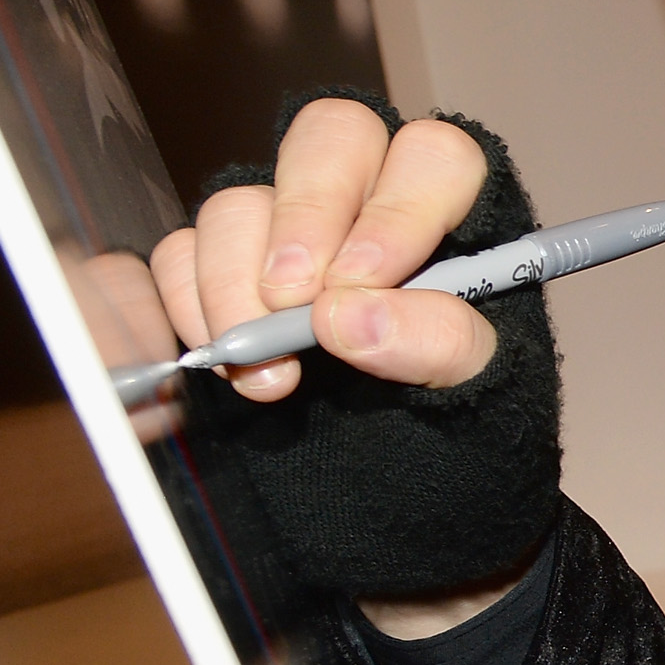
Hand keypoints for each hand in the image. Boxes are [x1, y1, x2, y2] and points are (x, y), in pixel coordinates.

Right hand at [152, 92, 565, 608]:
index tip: (363, 282)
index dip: (395, 207)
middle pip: (328, 140)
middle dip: (303, 218)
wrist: (408, 525)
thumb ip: (440, 345)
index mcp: (462, 219)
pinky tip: (220, 366)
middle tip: (293, 306)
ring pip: (241, 201)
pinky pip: (179, 255)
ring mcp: (290, 239)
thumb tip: (350, 313)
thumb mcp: (486, 401)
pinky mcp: (222, 283)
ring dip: (238, 283)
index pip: (432, 157)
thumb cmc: (466, 446)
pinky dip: (185, 304)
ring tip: (273, 379)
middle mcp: (373, 207)